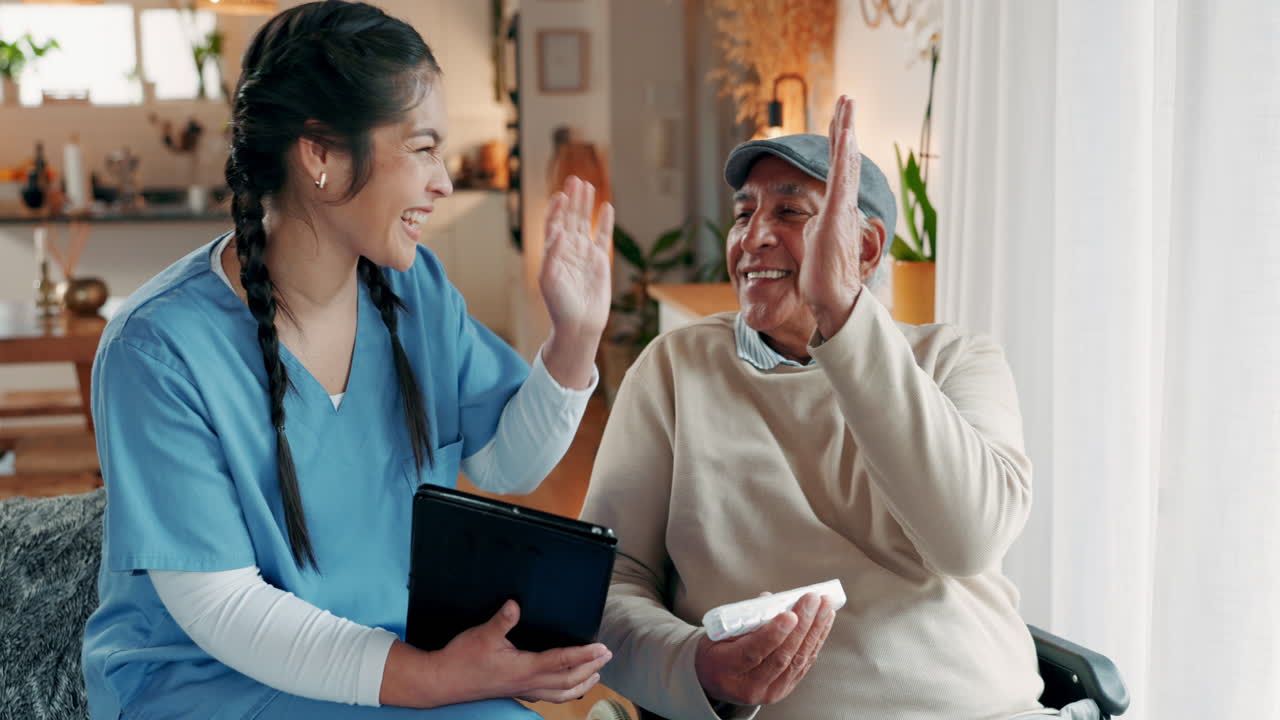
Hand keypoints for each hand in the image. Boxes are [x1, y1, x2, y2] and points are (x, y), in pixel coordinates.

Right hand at [427, 600, 612, 705]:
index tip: (602, 648)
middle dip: (590, 668)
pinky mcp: (516, 691)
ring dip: (581, 684)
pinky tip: (564, 686)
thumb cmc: (462, 659)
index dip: (584, 655)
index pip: (562, 661)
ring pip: (560, 693)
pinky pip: (547, 696)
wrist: (443, 681)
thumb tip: (515, 604)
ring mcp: (522, 690)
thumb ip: (502, 620)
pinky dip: (563, 692)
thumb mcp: (482, 634)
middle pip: (568, 681)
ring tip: (596, 675)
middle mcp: (528, 683)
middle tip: (606, 656)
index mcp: (524, 668)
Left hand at [540, 176, 613, 343]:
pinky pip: (603, 236)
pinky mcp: (600, 261)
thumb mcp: (548, 278)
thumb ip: (551, 252)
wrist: (579, 323)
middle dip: (571, 199)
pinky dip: (605, 222)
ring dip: (586, 205)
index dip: (556, 209)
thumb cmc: (559, 304)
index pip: (553, 223)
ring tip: (588, 186)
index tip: (560, 195)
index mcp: (552, 252)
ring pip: (585, 223)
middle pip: (569, 218)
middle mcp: (567, 249)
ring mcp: (584, 253)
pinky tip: (606, 207)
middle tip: (574, 180)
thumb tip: (558, 228)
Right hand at [694, 593, 836, 706]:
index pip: (753, 652)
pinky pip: (803, 664)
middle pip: (781, 656)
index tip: (790, 614)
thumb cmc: (715, 651)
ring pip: (797, 660)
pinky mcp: (784, 689)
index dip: (774, 634)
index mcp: (726, 669)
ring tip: (826, 606)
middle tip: (813, 600)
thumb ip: (743, 619)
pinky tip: (824, 622)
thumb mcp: (717, 634)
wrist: (715, 680)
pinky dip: (816, 641)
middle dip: (802, 625)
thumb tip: (772, 600)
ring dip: (815, 631)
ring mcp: (769, 691)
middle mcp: (749, 686)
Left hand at [798, 96, 864, 338]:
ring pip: (846, 161)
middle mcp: (845, 205)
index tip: (840, 122)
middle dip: (845, 126)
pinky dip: (844, 155)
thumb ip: (817, 227)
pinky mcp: (837, 216)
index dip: (840, 144)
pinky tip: (845, 133)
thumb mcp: (815, 243)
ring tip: (847, 103)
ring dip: (846, 130)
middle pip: (846, 157)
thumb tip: (813, 222)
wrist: (833, 298)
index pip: (840, 170)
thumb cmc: (823, 278)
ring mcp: (843, 209)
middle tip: (847, 99)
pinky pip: (841, 180)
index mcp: (838, 210)